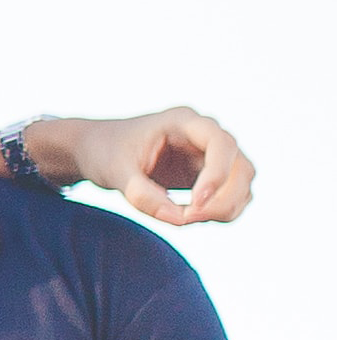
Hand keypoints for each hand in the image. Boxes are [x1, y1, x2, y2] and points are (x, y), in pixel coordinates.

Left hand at [64, 108, 253, 227]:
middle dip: (222, 200)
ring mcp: (212, 155)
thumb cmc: (105, 152)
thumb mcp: (113, 172)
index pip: (221, 143)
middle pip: (241, 168)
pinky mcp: (211, 175)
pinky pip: (232, 197)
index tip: (195, 203)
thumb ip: (140, 194)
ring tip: (181, 218)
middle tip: (185, 218)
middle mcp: (205, 135)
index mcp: (183, 121)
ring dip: (223, 209)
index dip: (217, 174)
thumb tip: (177, 218)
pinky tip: (185, 215)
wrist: (98, 149)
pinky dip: (218, 212)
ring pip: (242, 184)